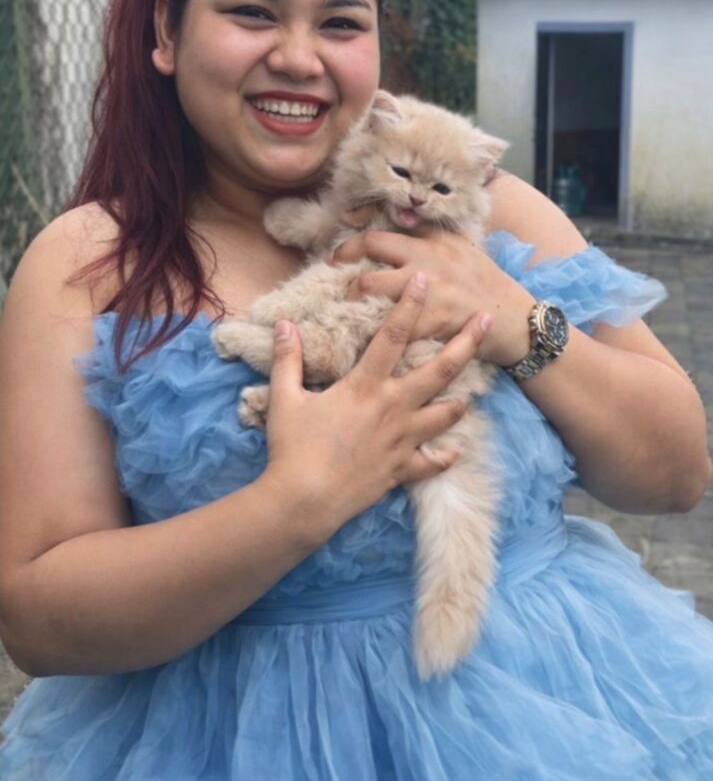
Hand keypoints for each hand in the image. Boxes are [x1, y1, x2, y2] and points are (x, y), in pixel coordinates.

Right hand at [261, 274, 492, 537]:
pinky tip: (452, 452)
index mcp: (365, 386)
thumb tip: (284, 325)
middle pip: (440, 370)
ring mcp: (402, 440)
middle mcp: (393, 408)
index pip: (393, 335)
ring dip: (459, 401)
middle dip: (466, 342)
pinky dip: (444, 456)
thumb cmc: (292, 447)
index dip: (410, 305)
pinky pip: (432, 462)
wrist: (305, 500)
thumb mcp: (284, 398)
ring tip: (471, 391)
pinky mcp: (401, 469)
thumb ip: (287, 358)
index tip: (424, 280)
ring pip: (446, 415)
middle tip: (487, 320)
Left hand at [331, 210, 535, 365]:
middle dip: (344, 256)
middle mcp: (428, 257)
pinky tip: (360, 334)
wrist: (514, 320)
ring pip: (370, 285)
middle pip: (372, 245)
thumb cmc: (487, 287)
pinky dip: (369, 330)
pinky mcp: (429, 320)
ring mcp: (428, 288)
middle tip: (333, 268)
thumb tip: (398, 231)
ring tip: (344, 304)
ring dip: (351, 294)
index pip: (390, 220)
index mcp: (436, 239)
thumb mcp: (462, 251)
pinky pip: (386, 324)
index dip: (359, 226)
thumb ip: (431, 241)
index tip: (343, 232)